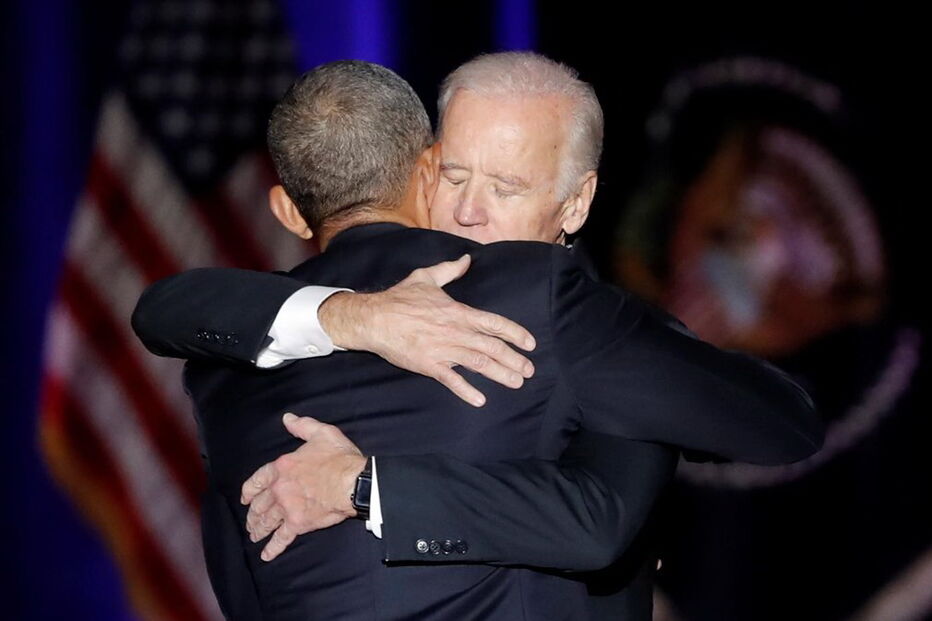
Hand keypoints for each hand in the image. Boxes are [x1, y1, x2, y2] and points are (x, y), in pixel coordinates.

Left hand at [240, 413, 366, 561]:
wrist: (353, 482)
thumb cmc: (339, 458)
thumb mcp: (322, 433)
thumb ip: (302, 426)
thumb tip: (287, 419)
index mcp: (282, 467)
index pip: (258, 479)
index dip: (249, 490)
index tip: (244, 498)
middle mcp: (280, 488)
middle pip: (260, 504)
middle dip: (253, 514)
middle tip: (250, 521)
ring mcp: (287, 508)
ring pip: (267, 521)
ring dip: (258, 529)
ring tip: (254, 535)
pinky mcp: (299, 524)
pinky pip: (282, 538)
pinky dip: (273, 548)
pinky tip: (266, 555)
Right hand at [319, 254, 535, 406]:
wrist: (374, 318)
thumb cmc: (399, 298)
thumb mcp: (425, 277)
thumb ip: (449, 270)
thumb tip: (467, 260)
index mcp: (458, 311)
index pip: (494, 323)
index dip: (514, 333)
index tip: (530, 344)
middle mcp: (455, 331)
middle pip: (492, 347)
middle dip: (514, 359)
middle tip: (529, 370)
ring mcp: (443, 349)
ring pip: (478, 363)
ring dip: (500, 374)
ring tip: (517, 382)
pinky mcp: (429, 365)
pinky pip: (451, 380)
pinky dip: (466, 391)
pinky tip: (480, 400)